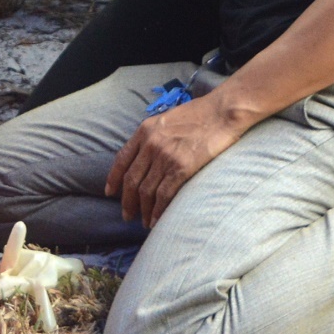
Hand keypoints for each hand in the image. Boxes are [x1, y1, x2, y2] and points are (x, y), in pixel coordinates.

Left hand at [106, 91, 242, 225]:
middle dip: (127, 201)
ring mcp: (165, 157)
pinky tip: (157, 220)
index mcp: (145, 130)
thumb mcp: (168, 119)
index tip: (110, 193)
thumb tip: (147, 155)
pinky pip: (163, 195)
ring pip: (146, 191)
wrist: (223, 111)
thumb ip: (155, 135)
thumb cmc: (201, 113)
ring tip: (144, 222)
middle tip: (127, 215)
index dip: (113, 179)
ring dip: (143, 210)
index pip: (122, 160)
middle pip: (131, 180)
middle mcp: (151, 144)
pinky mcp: (182, 168)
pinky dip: (158, 211)